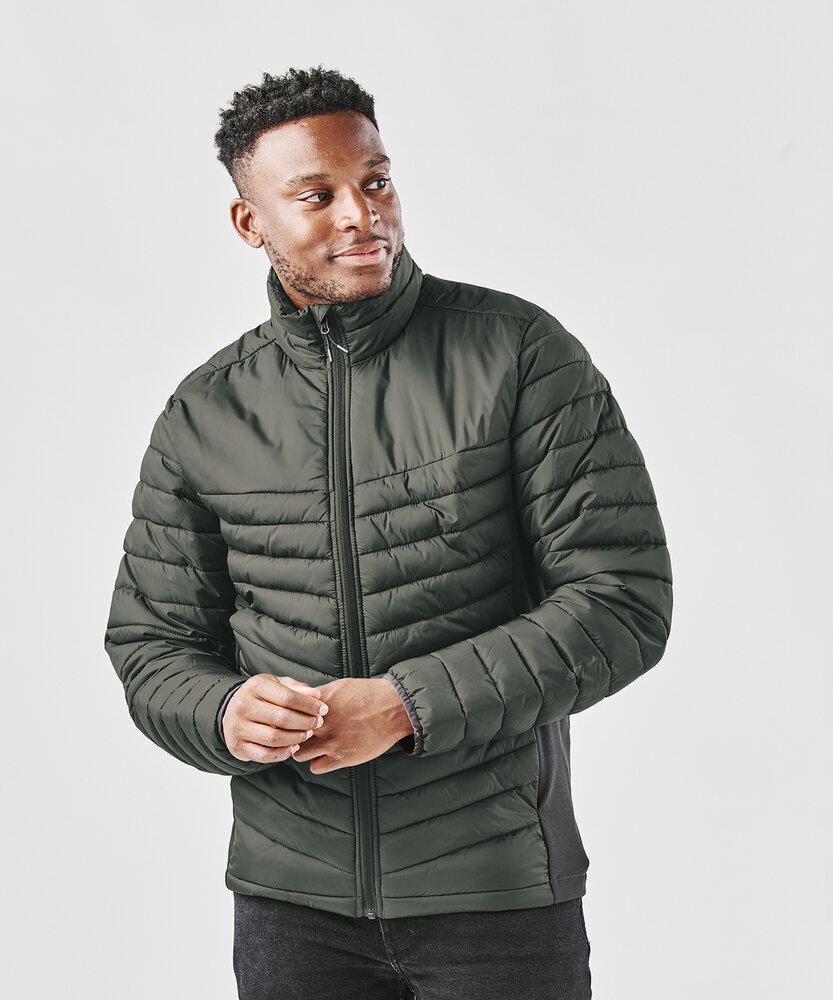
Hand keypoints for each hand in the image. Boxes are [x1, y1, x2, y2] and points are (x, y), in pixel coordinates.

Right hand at [222, 674, 328, 763]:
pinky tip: (294, 747)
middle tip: (318, 723)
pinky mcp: (237, 746)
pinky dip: (283, 754)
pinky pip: (264, 755)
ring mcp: (238, 727)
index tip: (323, 709)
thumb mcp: (277, 686)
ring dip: (296, 738)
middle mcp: (243, 706)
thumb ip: (297, 689)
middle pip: (282, 718)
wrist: (231, 711)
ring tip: (307, 734)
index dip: (309, 705)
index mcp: (255, 686)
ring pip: (274, 738)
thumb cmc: (262, 697)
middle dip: (305, 722)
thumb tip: (316, 695)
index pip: (288, 697)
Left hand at [291, 677, 412, 773]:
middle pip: (289, 734)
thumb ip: (317, 697)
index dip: (286, 718)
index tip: (289, 721)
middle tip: (298, 735)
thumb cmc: (366, 694)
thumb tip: (299, 701)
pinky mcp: (342, 757)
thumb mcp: (338, 687)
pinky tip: (326, 755)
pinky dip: (318, 763)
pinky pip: (316, 768)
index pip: (287, 714)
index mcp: (319, 704)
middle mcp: (322, 723)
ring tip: (313, 746)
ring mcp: (331, 741)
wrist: (393, 708)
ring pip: (299, 754)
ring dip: (304, 750)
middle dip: (292, 735)